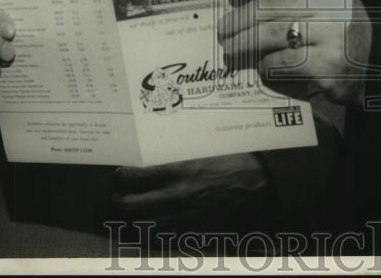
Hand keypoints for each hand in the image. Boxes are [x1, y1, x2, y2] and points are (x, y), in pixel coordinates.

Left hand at [112, 153, 272, 228]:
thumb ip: (179, 152)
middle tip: (119, 192)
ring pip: (142, 225)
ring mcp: (183, 216)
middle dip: (118, 200)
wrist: (261, 183)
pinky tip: (154, 220)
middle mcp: (175, 196)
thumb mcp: (204, 147)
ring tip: (133, 208)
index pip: (133, 178)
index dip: (121, 177)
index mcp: (177, 171)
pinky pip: (163, 234)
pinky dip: (152, 228)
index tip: (121, 173)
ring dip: (133, 217)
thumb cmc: (236, 158)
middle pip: (129, 206)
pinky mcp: (193, 229)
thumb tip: (157, 150)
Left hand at [218, 0, 371, 105]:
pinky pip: (283, 62)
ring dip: (244, 43)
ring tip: (231, 50)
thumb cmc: (339, 29)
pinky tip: (263, 66)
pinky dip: (266, 65)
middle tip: (224, 31)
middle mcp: (332, 3)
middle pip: (271, 7)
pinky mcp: (328, 65)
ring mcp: (331, 34)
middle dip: (240, 20)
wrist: (378, 67)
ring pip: (272, 35)